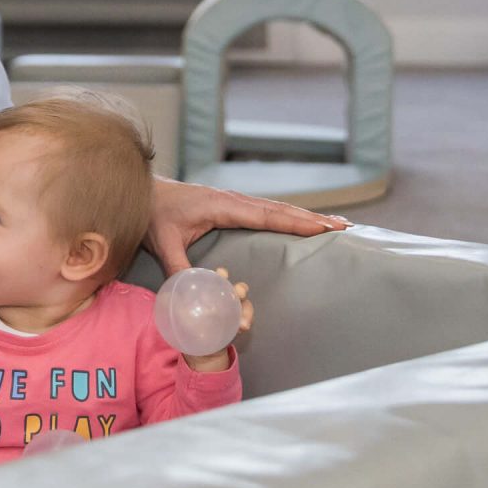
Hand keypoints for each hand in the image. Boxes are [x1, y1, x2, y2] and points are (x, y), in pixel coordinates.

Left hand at [146, 177, 347, 275]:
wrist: (140, 191)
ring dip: (307, 216)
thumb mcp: (163, 243)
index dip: (296, 223)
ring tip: (338, 224)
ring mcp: (233, 201)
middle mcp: (233, 200)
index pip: (267, 215)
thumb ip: (179, 269)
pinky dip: (290, 215)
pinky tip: (303, 221)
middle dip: (314, 219)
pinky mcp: (231, 205)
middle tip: (346, 227)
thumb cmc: (151, 215)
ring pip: (278, 208)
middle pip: (281, 210)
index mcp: (222, 205)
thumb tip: (196, 297)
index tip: (324, 229)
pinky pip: (267, 210)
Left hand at [183, 267, 253, 372]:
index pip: (217, 278)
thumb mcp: (178, 313)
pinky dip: (246, 322)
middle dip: (239, 289)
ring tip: (242, 321)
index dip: (221, 274)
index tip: (221, 273)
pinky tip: (243, 327)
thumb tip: (166, 295)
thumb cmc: (188, 325)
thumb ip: (173, 303)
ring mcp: (234, 311)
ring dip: (246, 309)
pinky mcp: (238, 324)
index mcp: (210, 291)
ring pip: (244, 304)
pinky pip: (246, 320)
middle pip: (236, 289)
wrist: (199, 349)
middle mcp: (225, 299)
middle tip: (238, 293)